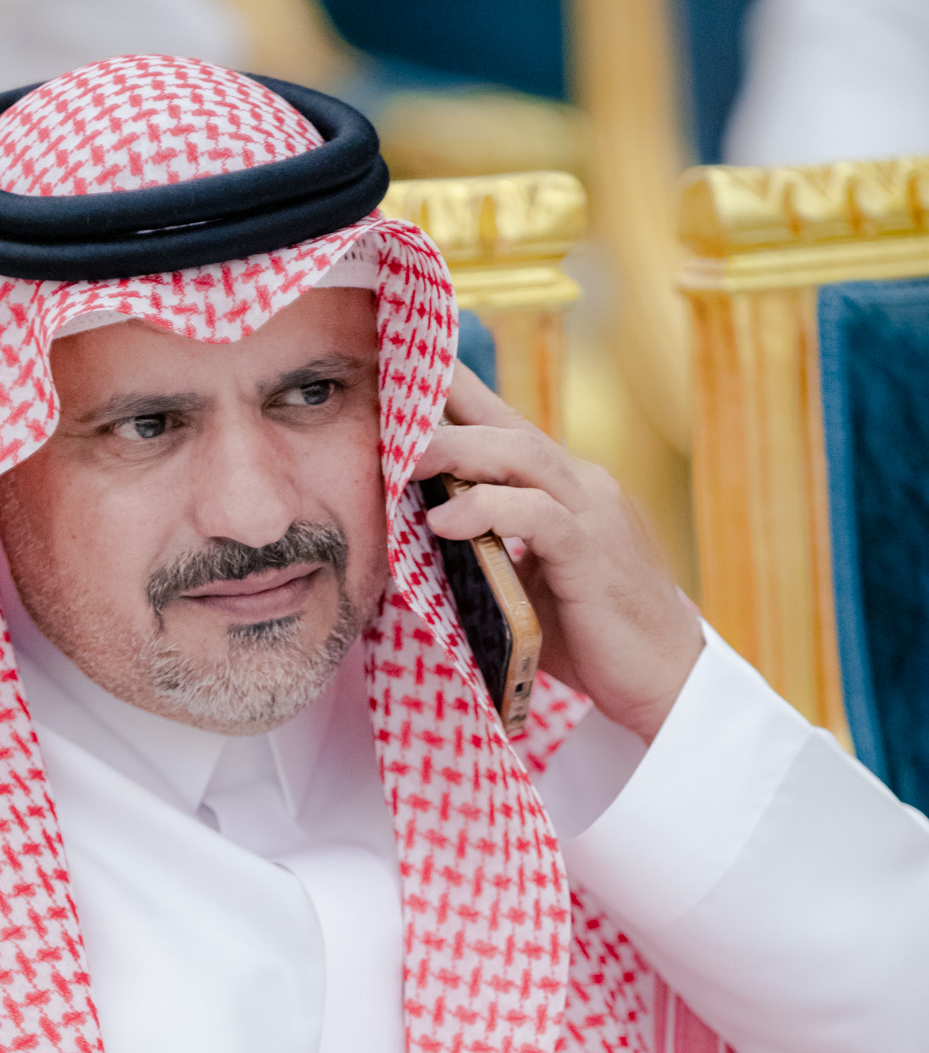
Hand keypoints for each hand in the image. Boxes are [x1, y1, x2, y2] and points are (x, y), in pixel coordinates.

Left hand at [414, 364, 701, 743]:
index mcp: (564, 487)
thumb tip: (424, 537)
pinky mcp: (593, 552)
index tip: (400, 372)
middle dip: (445, 408)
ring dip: (457, 451)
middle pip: (506, 424)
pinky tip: (444, 520)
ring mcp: (592, 513)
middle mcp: (581, 484)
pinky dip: (487, 510)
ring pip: (521, 455)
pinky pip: (537, 515)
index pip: (504, 424)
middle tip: (386, 404)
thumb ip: (490, 549)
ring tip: (403, 459)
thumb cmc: (593, 635)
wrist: (666, 679)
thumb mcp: (530, 581)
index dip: (456, 394)